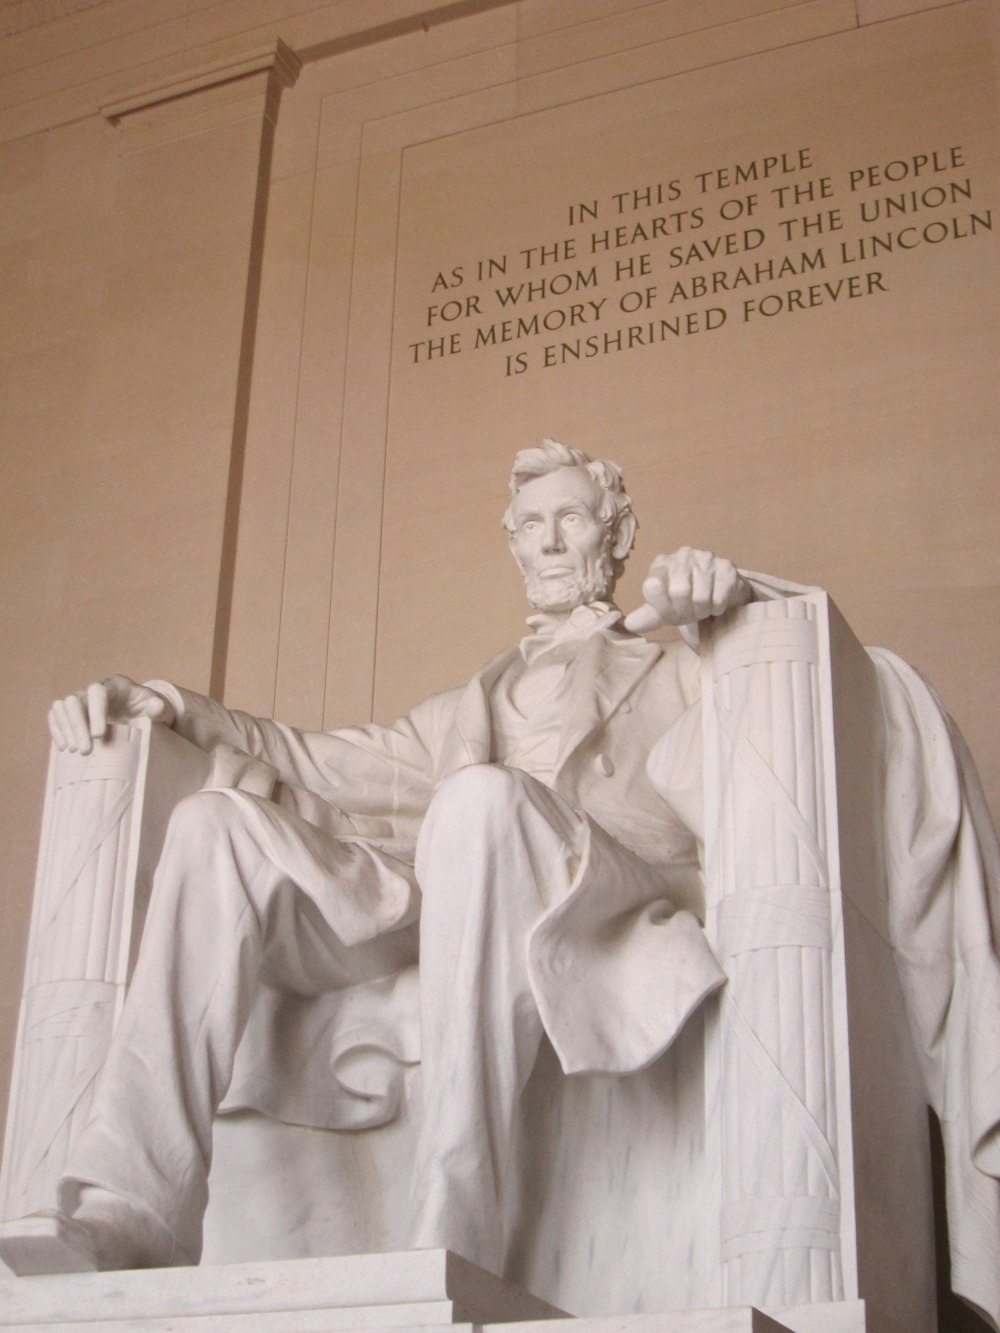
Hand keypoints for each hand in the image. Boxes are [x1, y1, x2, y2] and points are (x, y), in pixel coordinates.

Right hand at [48, 675, 174, 754]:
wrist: (143, 716)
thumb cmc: (151, 711)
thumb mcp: (161, 709)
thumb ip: (159, 708)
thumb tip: (155, 706)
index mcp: (115, 686)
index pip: (97, 692)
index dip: (95, 712)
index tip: (98, 735)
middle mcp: (94, 690)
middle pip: (75, 700)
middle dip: (77, 725)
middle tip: (85, 751)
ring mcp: (82, 700)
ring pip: (62, 707)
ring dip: (66, 729)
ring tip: (75, 751)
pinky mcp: (73, 713)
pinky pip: (56, 716)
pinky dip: (57, 730)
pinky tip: (64, 748)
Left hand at [624, 547, 750, 632]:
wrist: (720, 592)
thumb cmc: (687, 600)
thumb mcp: (665, 609)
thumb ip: (648, 616)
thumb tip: (630, 624)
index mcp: (661, 564)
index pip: (652, 587)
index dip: (662, 608)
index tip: (670, 613)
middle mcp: (682, 555)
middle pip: (678, 592)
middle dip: (685, 611)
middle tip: (690, 613)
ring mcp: (706, 558)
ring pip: (700, 597)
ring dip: (702, 611)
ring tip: (703, 608)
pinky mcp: (726, 567)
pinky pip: (719, 598)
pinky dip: (717, 609)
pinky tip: (716, 603)